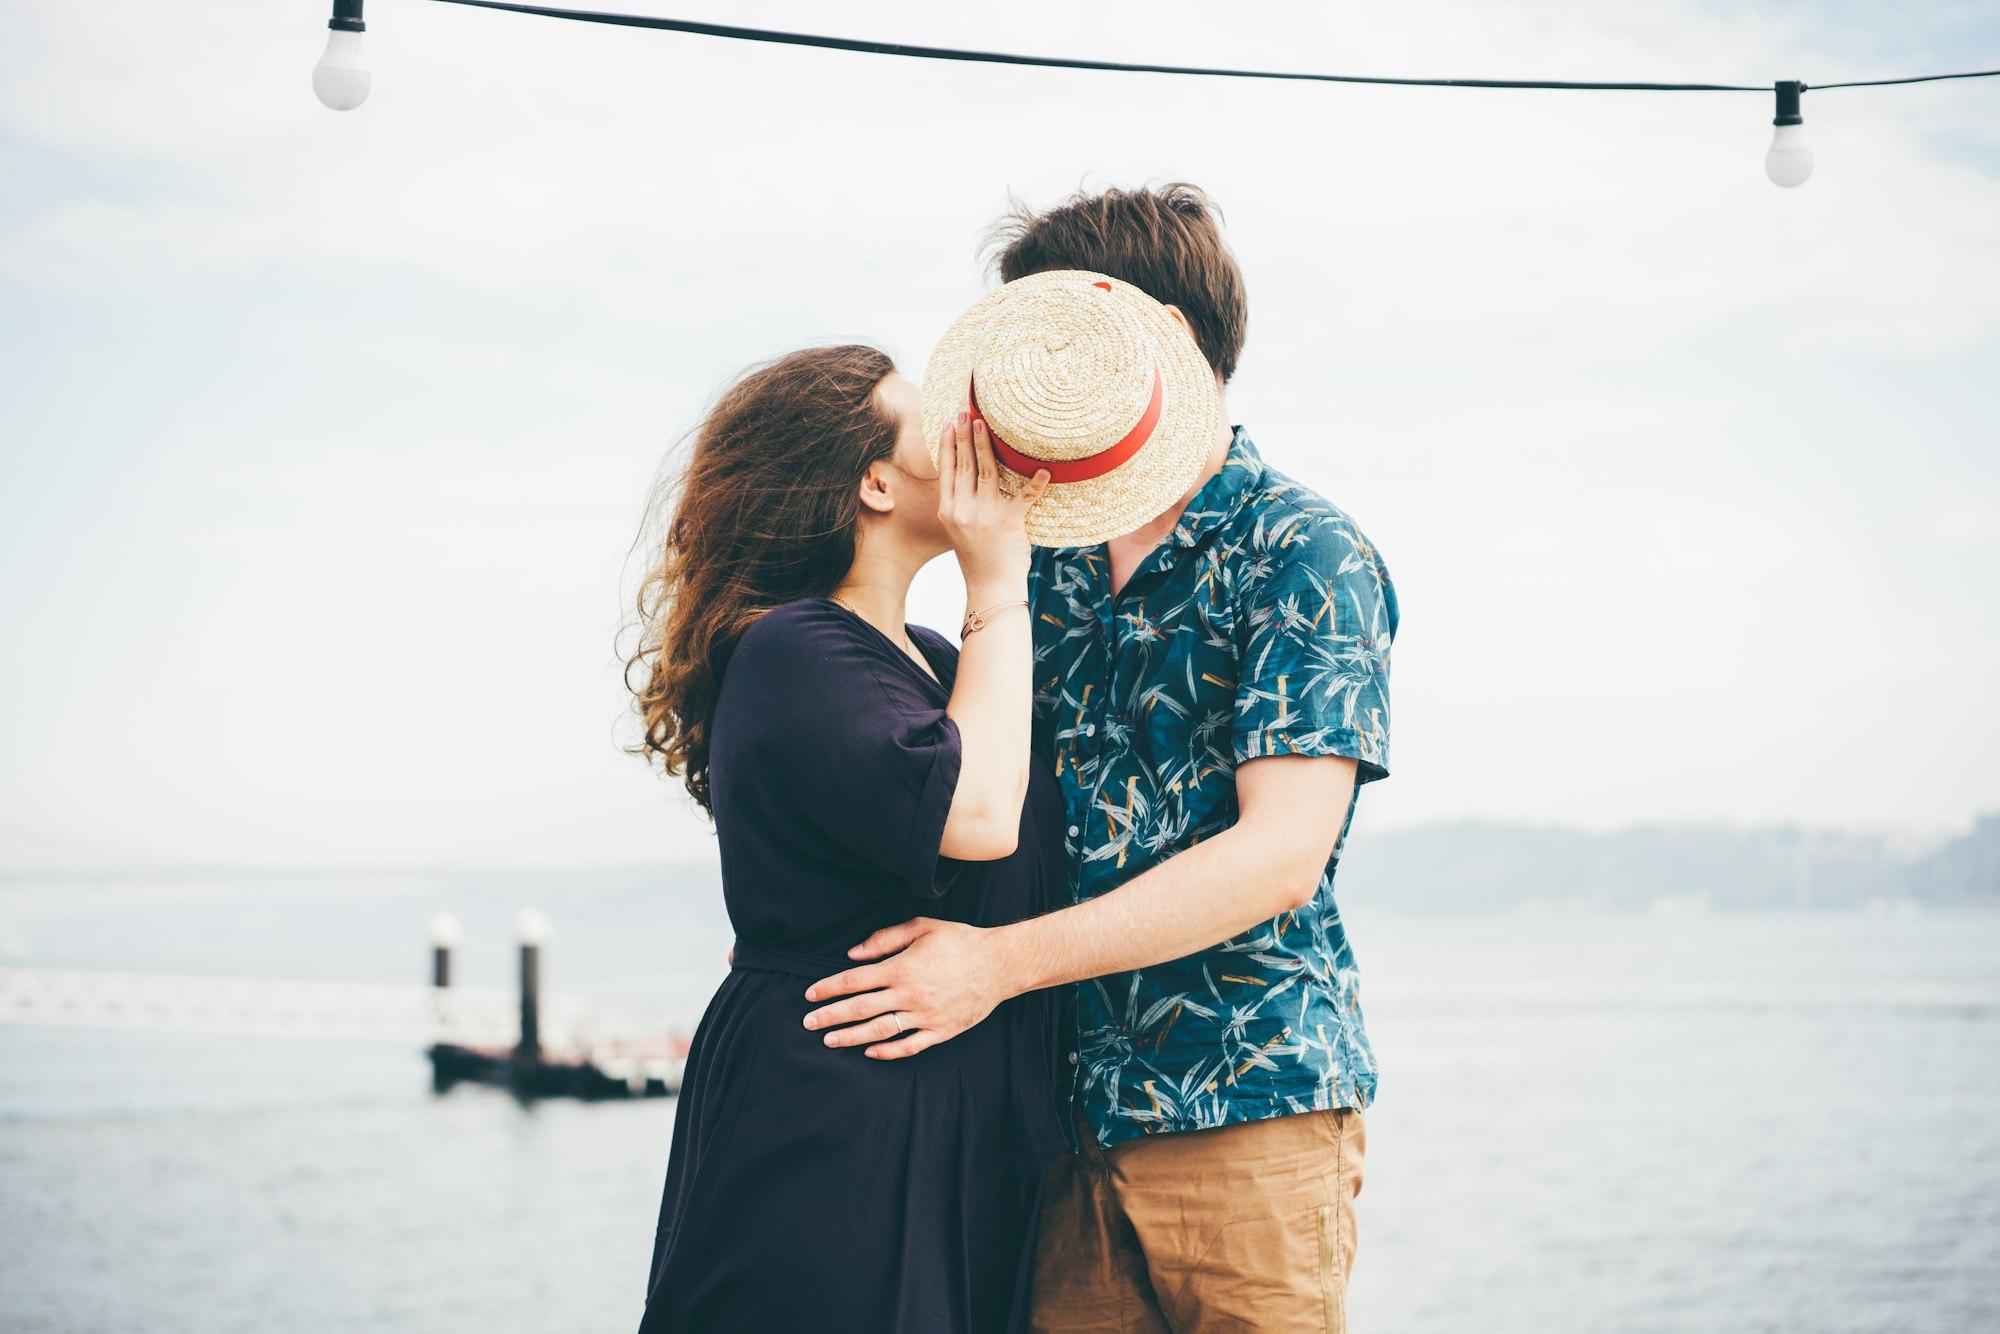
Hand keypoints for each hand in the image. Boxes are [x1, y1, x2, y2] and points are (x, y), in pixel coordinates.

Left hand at [801, 917, 1019, 1059]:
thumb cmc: (959, 941)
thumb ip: (885, 938)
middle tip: (808, 1023)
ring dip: (851, 1037)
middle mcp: (910, 994)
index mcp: (902, 967)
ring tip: (830, 1040)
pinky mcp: (940, 1031)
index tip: (810, 995)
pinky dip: (887, 1052)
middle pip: (860, 1008)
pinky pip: (909, 1046)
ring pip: (879, 1031)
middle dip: (830, 1016)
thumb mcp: (922, 927)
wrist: (999, 964)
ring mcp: (925, 1016)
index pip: (854, 981)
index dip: (828, 988)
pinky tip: (869, 1052)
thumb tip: (853, 954)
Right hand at [937, 411, 1048, 588]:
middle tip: (966, 411)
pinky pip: (1024, 497)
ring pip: (987, 472)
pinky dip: (1035, 483)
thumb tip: (966, 475)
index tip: (947, 422)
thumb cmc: (977, 556)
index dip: (947, 445)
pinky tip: (1044, 469)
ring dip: (986, 445)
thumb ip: (960, 503)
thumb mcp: (958, 528)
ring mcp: (986, 516)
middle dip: (964, 435)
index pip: (947, 470)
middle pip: (965, 465)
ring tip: (984, 423)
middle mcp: (963, 510)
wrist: (991, 586)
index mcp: (949, 510)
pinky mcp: (1009, 523)